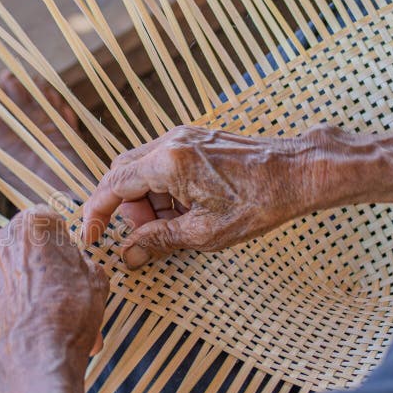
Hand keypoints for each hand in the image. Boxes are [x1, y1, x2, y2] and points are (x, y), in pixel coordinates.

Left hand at [0, 206, 108, 377]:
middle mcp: (3, 240)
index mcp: (32, 223)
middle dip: (48, 262)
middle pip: (30, 245)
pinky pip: (8, 295)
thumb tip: (76, 265)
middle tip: (68, 284)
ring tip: (60, 312)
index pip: (50, 219)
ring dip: (35, 286)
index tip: (72, 254)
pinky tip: (41, 324)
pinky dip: (21, 305)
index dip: (64, 238)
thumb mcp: (96, 275)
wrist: (40, 350)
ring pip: (18, 272)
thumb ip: (81, 260)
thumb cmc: (71, 307)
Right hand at [82, 125, 329, 267]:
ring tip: (177, 223)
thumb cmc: (260, 202)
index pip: (112, 186)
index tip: (91, 235)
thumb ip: (159, 240)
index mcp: (168, 162)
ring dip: (147, 200)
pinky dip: (163, 189)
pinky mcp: (195, 139)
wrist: (301, 172)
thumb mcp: (205, 232)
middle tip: (148, 234)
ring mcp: (183, 137)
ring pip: (141, 170)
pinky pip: (162, 164)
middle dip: (127, 208)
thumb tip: (129, 255)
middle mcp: (170, 142)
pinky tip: (187, 207)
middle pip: (122, 175)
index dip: (96, 212)